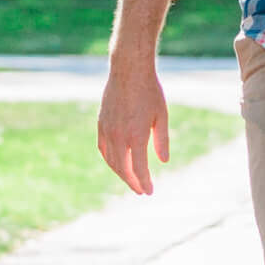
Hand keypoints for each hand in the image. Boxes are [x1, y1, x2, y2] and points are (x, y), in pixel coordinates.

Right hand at [97, 59, 170, 194]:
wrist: (128, 72)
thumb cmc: (150, 93)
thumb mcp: (161, 116)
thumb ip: (161, 140)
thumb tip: (164, 161)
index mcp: (136, 136)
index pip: (139, 169)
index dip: (144, 182)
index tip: (149, 192)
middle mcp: (119, 136)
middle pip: (123, 168)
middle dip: (133, 182)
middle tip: (141, 191)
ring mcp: (107, 131)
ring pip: (111, 161)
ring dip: (121, 174)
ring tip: (131, 181)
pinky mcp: (101, 124)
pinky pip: (102, 149)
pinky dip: (110, 160)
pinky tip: (117, 164)